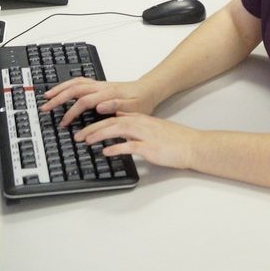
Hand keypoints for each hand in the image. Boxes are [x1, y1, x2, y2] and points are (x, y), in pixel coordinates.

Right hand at [39, 77, 160, 127]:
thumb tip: (99, 106)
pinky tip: (62, 90)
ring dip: (60, 89)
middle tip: (45, 107)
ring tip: (47, 97)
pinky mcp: (99, 85)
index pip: (84, 101)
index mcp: (107, 93)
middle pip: (75, 89)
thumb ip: (116, 107)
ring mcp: (99, 85)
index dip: (72, 112)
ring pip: (75, 83)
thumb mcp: (133, 108)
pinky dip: (68, 85)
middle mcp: (101, 87)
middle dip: (58, 98)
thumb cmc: (141, 102)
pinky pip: (80, 82)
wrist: (149, 90)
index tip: (63, 123)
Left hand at [77, 113, 200, 170]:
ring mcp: (145, 135)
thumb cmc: (175, 140)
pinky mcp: (149, 148)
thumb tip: (122, 137)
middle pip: (111, 123)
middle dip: (92, 128)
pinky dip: (116, 148)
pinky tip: (106, 152)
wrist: (192, 145)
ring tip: (86, 141)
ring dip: (99, 135)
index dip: (97, 122)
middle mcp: (141, 124)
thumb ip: (137, 132)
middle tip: (77, 135)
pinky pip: (129, 146)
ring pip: (117, 130)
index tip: (84, 127)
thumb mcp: (153, 131)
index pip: (114, 117)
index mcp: (141, 119)